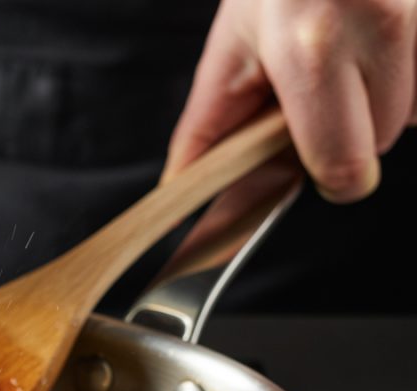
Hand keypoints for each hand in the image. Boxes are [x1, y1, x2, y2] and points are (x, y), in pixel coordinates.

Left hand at [165, 0, 416, 202]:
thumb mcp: (233, 43)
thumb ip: (208, 124)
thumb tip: (179, 187)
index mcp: (310, 49)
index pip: (343, 165)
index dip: (330, 174)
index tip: (321, 165)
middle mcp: (380, 22)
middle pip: (384, 139)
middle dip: (355, 126)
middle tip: (329, 81)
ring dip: (391, 91)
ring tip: (356, 44)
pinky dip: (413, 65)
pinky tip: (385, 36)